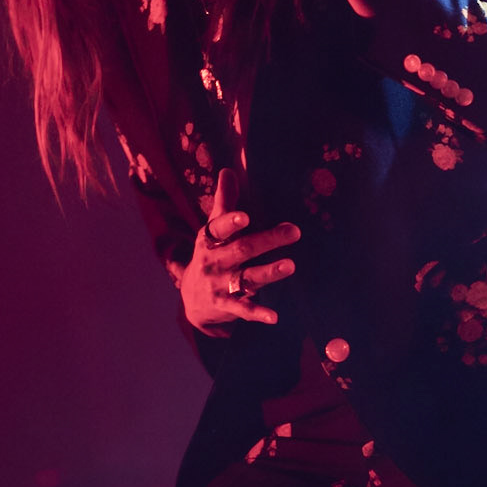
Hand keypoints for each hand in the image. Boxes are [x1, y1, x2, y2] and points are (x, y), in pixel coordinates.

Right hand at [179, 169, 299, 332]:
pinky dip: (258, 313)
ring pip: (246, 278)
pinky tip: (274, 316)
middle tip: (293, 232)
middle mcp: (214, 261)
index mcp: (210, 239)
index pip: (218, 228)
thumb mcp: (213, 230)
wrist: (193, 297)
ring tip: (290, 265)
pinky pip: (244, 309)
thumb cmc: (211, 254)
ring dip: (268, 272)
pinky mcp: (227, 306)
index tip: (245, 217)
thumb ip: (224, 202)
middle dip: (267, 240)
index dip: (230, 223)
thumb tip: (228, 170)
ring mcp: (220, 284)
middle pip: (242, 250)